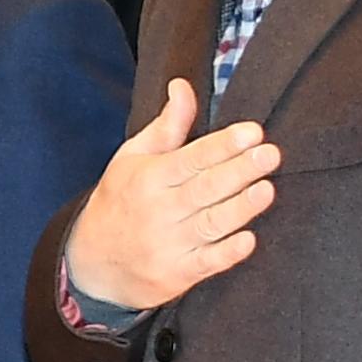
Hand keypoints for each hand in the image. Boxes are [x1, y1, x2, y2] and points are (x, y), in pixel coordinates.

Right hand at [62, 77, 278, 313]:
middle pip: (205, 188)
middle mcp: (159, 210)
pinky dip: (227, 253)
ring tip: (266, 189)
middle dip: (240, 170)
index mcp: (149, 178)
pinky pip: (207, 263)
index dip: (222, 145)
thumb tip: (183, 86)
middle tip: (269, 154)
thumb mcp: (133, 159)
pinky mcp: (177, 274)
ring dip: (240, 208)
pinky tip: (248, 240)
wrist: (91, 264)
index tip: (252, 132)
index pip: (191, 158)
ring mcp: (168, 244)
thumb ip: (167, 126)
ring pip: (211, 224)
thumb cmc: (119, 201)